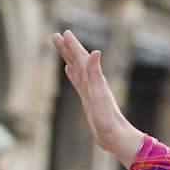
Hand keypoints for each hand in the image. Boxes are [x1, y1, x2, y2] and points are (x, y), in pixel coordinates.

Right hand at [51, 31, 144, 165]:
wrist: (114, 136)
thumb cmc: (107, 118)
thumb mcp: (99, 95)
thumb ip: (96, 74)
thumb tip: (95, 52)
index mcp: (95, 79)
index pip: (82, 58)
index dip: (73, 46)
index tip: (64, 32)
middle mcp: (93, 82)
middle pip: (78, 61)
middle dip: (67, 48)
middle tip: (55, 35)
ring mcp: (90, 90)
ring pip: (77, 69)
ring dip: (68, 58)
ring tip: (61, 47)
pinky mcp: (88, 100)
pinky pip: (78, 82)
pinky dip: (73, 74)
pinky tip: (69, 70)